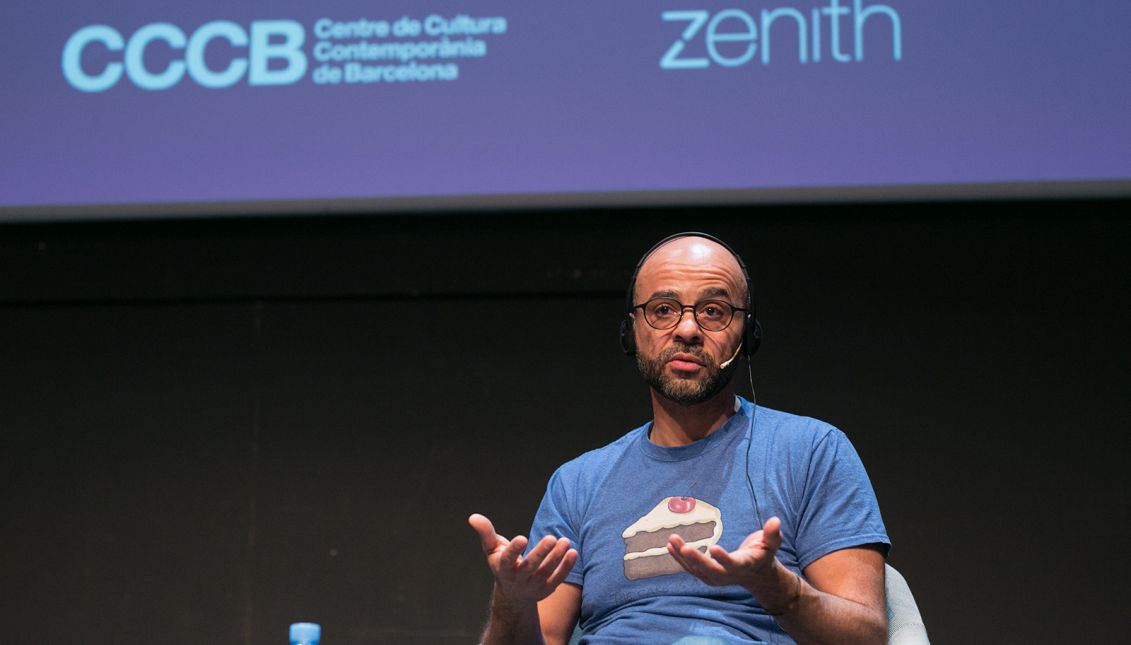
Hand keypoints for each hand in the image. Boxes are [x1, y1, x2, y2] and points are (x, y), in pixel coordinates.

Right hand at [468, 513, 577, 607]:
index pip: (508, 560)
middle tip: (551, 538)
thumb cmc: (503, 564)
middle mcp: (518, 579)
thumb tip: (473, 516)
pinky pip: (558, 578)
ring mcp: (533, 586)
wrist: (513, 595)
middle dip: (541, 553)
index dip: (514, 550)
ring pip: (546, 572)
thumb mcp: (492, 549)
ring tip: (565, 541)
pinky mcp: (547, 589)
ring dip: (556, 557)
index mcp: (503, 568)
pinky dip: (566, 567)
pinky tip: (572, 552)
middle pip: (530, 567)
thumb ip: (486, 533)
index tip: (522, 538)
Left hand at [667, 516, 784, 589]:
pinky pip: (691, 569)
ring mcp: (716, 577)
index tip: (713, 547)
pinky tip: (670, 546)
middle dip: (697, 559)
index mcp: (744, 565)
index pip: (733, 564)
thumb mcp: (772, 543)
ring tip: (672, 540)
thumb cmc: (763, 554)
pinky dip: (679, 559)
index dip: (723, 557)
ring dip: (683, 556)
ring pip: (697, 570)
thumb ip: (773, 533)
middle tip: (685, 547)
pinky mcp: (707, 575)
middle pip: (711, 570)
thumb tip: (776, 521)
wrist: (756, 574)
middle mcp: (728, 574)